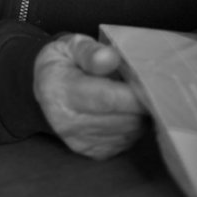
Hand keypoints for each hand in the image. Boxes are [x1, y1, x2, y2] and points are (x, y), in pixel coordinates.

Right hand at [34, 33, 145, 160]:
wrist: (43, 88)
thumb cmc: (62, 62)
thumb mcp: (70, 45)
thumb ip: (90, 51)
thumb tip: (110, 57)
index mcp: (60, 91)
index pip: (107, 99)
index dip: (135, 94)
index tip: (153, 84)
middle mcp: (67, 122)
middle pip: (123, 119)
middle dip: (142, 104)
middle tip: (147, 85)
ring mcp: (80, 141)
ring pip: (129, 132)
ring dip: (139, 115)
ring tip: (134, 95)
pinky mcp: (92, 151)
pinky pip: (126, 141)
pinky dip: (133, 126)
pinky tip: (126, 110)